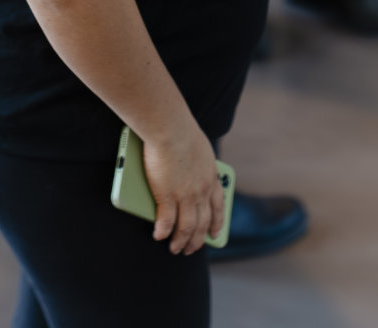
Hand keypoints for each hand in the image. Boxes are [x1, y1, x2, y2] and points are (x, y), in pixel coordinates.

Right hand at [143, 124, 225, 255]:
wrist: (171, 128)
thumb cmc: (181, 131)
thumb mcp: (199, 149)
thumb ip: (197, 164)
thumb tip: (188, 172)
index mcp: (212, 178)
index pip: (218, 207)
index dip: (217, 223)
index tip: (215, 234)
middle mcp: (202, 191)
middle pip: (203, 223)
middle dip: (197, 240)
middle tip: (190, 249)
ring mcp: (186, 196)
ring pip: (186, 228)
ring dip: (181, 242)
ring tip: (175, 249)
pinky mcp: (167, 197)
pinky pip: (166, 222)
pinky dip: (163, 232)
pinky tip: (159, 236)